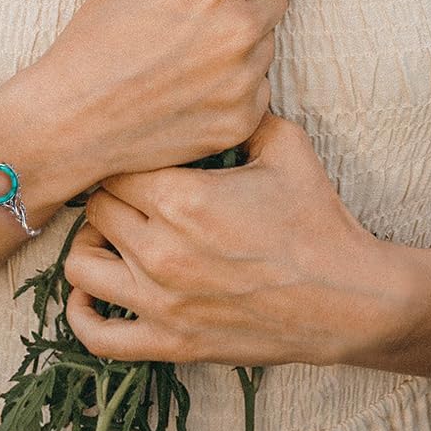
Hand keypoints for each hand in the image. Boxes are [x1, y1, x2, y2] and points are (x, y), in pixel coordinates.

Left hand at [63, 111, 381, 367]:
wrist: (349, 297)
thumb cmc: (317, 219)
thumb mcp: (285, 145)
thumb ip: (241, 113)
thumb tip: (216, 87)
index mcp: (182, 198)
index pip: (115, 166)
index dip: (126, 155)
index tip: (140, 154)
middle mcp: (161, 251)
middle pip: (95, 210)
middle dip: (109, 195)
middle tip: (130, 190)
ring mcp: (162, 302)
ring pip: (81, 267)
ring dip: (92, 246)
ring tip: (115, 235)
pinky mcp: (171, 343)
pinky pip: (97, 337)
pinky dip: (81, 314)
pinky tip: (95, 293)